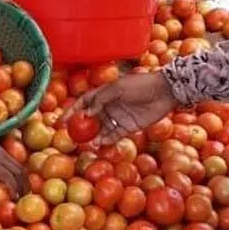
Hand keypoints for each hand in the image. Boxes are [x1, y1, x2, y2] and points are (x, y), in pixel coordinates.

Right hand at [0, 137, 26, 197]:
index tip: (21, 184)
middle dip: (25, 181)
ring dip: (22, 186)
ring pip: (17, 173)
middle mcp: (1, 152)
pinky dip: (14, 188)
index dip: (20, 174)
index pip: (14, 162)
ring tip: (23, 197)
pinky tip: (14, 196)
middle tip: (26, 193)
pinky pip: (9, 178)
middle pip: (20, 167)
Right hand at [62, 71, 177, 143]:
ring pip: (101, 129)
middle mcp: (109, 106)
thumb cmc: (140, 85)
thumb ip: (101, 100)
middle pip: (90, 118)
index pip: (84, 102)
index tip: (63, 120)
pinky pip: (114, 136)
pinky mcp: (128, 127)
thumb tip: (86, 114)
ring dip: (93, 136)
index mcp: (104, 93)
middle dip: (81, 127)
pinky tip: (100, 144)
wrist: (164, 91)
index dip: (73, 110)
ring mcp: (118, 117)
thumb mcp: (118, 88)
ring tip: (87, 143)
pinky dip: (106, 140)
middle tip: (73, 136)